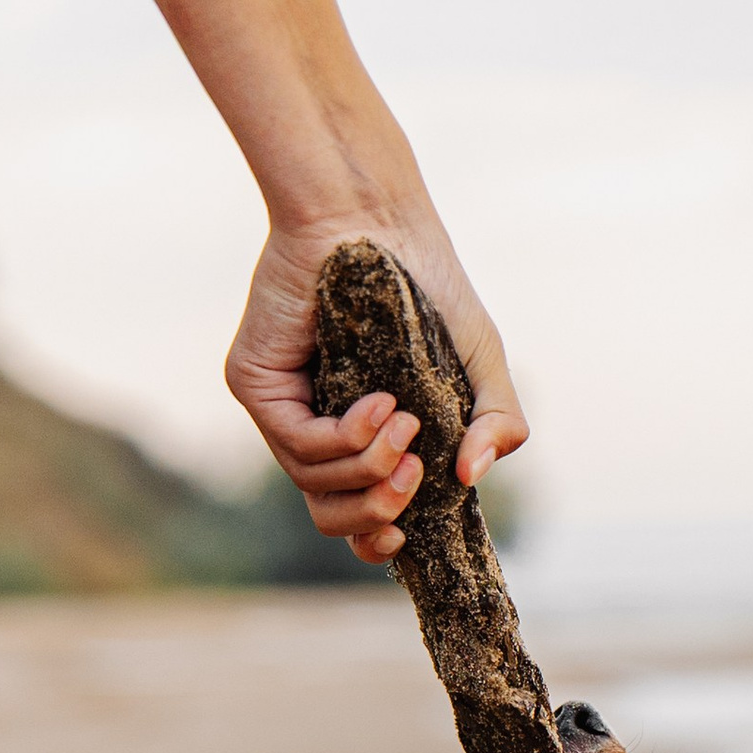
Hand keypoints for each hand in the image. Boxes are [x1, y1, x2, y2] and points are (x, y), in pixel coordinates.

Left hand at [227, 213, 527, 565]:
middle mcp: (317, 428)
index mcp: (363, 436)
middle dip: (378, 512)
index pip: (356, 512)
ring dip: (370, 467)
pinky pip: (298, 442)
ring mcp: (283, 407)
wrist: (376, 213)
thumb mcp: (482, 362)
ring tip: (405, 424)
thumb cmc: (428, 282)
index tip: (405, 537)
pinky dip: (346, 437)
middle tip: (414, 476)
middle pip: (330, 516)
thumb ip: (497, 423)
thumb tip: (468, 479)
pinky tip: (379, 404)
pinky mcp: (256, 382)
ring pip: (314, 484)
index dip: (376, 540)